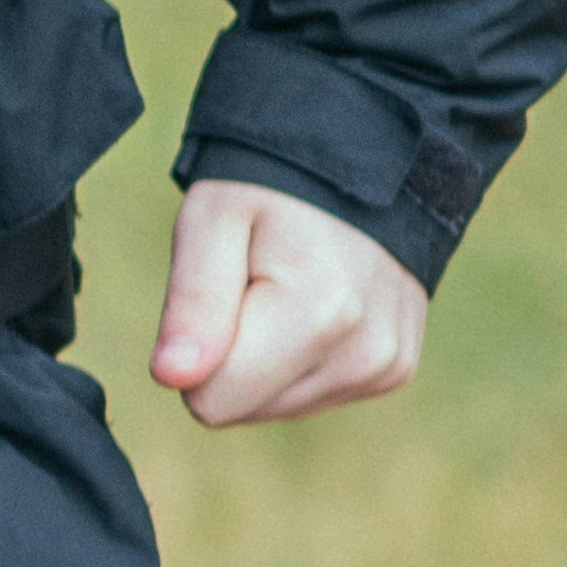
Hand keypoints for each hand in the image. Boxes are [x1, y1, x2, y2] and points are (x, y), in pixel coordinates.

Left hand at [149, 176, 429, 428]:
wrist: (362, 157)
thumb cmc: (271, 186)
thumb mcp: (213, 219)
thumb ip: (193, 302)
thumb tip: (172, 376)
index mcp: (317, 315)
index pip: (211, 401)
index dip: (196, 348)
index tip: (221, 289)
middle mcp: (364, 352)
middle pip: (244, 409)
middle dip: (234, 353)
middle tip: (256, 280)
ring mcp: (386, 364)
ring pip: (276, 406)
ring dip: (268, 356)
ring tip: (289, 285)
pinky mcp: (394, 369)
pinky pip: (312, 395)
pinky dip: (301, 356)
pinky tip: (316, 301)